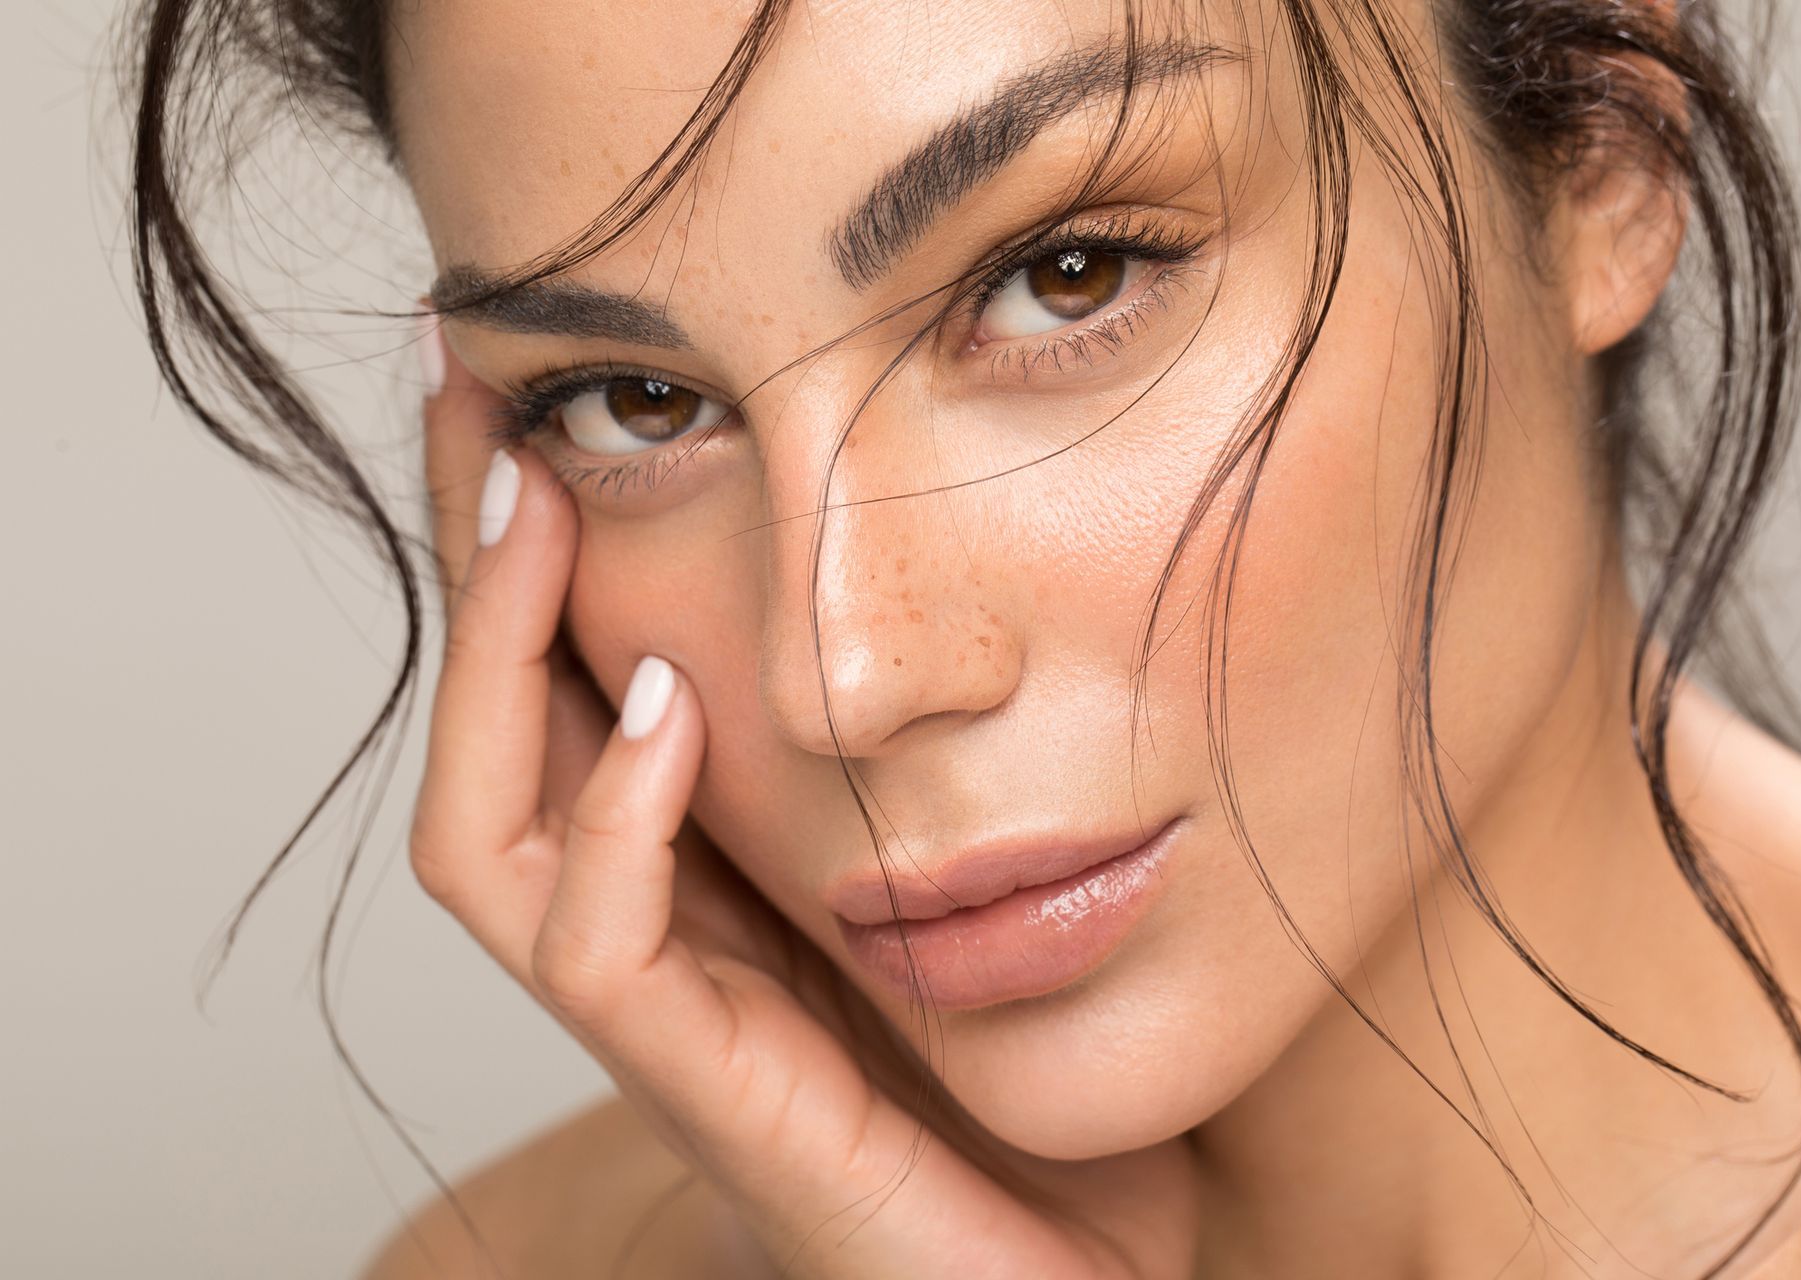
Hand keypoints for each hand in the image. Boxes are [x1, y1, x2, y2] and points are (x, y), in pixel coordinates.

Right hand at [409, 325, 1199, 1278]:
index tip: (535, 376)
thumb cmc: (1029, 1070)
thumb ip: (941, 749)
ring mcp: (672, 1016)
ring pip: (497, 832)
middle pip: (500, 729)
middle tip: (477, 386)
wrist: (1075, 1268)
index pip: (575, 682)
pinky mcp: (716, 1092)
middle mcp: (660, 930)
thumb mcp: (978, 866)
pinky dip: (614, 823)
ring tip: (539, 505)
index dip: (538, 541)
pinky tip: (663, 712)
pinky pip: (600, 951)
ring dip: (503, 661)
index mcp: (709, 868)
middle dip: (480, 562)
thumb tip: (981, 574)